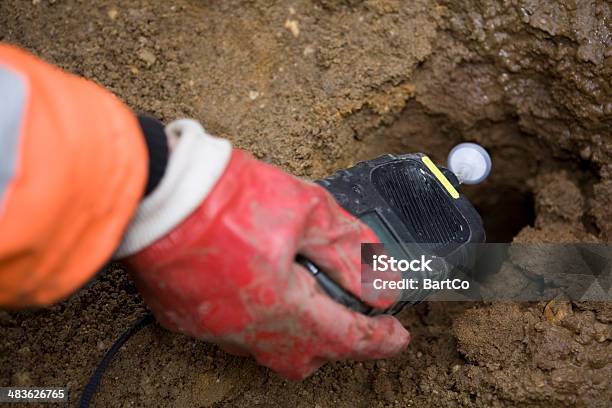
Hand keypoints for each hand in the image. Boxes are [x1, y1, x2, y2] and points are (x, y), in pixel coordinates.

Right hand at [120, 120, 409, 378]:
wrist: (153, 190)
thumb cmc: (224, 195)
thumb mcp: (304, 209)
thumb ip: (347, 250)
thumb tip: (381, 282)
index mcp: (282, 306)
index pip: (346, 336)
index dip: (380, 339)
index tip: (398, 335)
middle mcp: (247, 329)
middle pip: (306, 357)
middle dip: (335, 341)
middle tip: (350, 315)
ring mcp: (212, 328)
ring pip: (267, 348)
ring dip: (294, 330)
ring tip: (304, 296)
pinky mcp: (185, 318)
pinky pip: (233, 333)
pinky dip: (256, 317)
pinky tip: (256, 286)